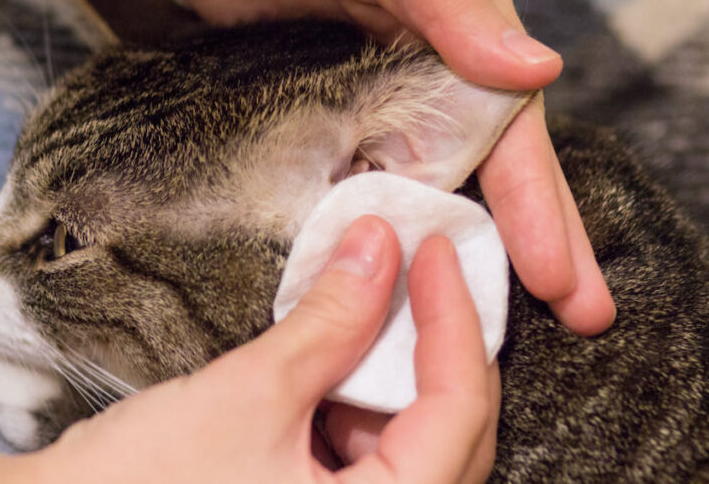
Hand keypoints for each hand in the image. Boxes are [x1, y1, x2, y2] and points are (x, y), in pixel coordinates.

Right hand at [7, 216, 499, 482]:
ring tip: (365, 307)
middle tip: (416, 270)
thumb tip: (379, 246)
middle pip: (452, 438)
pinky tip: (330, 362)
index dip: (456, 321)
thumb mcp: (249, 395)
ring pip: (414, 450)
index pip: (459, 414)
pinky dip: (357, 409)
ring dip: (393, 378)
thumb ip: (329, 321)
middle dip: (435, 349)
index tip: (435, 250)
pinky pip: (368, 465)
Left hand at [142, 0, 615, 334]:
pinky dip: (349, 220)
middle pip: (474, 168)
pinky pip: (332, 171)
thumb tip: (538, 68)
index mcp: (460, 26)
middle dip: (515, 245)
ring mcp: (355, 88)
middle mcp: (417, 66)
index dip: (539, 208)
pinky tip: (357, 268)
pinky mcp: (297, 99)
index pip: (512, 131)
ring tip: (449, 318)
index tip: (562, 284)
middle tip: (566, 322)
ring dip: (428, 247)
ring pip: (403, 180)